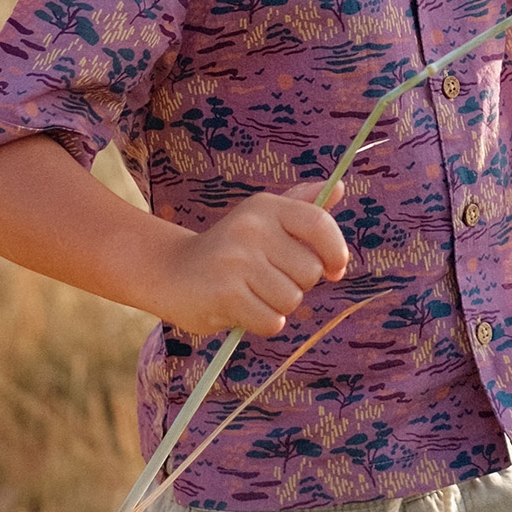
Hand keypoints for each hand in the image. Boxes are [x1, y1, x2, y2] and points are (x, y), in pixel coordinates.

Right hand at [148, 179, 349, 338]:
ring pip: (292, 300)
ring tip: (251, 294)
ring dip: (277, 306)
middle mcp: (252, 228)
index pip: (319, 224)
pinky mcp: (226, 294)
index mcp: (267, 207)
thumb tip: (341, 188)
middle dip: (296, 285)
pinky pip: (272, 321)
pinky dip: (262, 323)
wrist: (171, 272)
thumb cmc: (228, 249)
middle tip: (267, 280)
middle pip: (310, 272)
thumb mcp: (262, 220)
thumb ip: (301, 206)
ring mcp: (238, 260)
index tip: (334, 269)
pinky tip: (241, 309)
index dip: (336, 251)